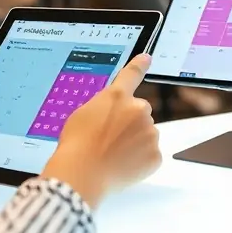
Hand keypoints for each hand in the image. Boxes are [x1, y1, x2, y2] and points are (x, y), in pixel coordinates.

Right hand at [42, 54, 160, 208]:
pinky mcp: (155, 155)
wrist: (81, 174)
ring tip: (112, 156)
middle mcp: (138, 110)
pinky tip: (121, 166)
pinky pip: (150, 156)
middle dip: (130, 123)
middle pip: (140, 113)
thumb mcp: (82, 115)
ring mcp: (150, 133)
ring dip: (135, 143)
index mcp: (117, 97)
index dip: (139, 65)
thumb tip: (111, 115)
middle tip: (110, 140)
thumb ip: (103, 108)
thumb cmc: (76, 145)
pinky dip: (140, 162)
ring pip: (146, 135)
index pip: (131, 75)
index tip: (147, 58)